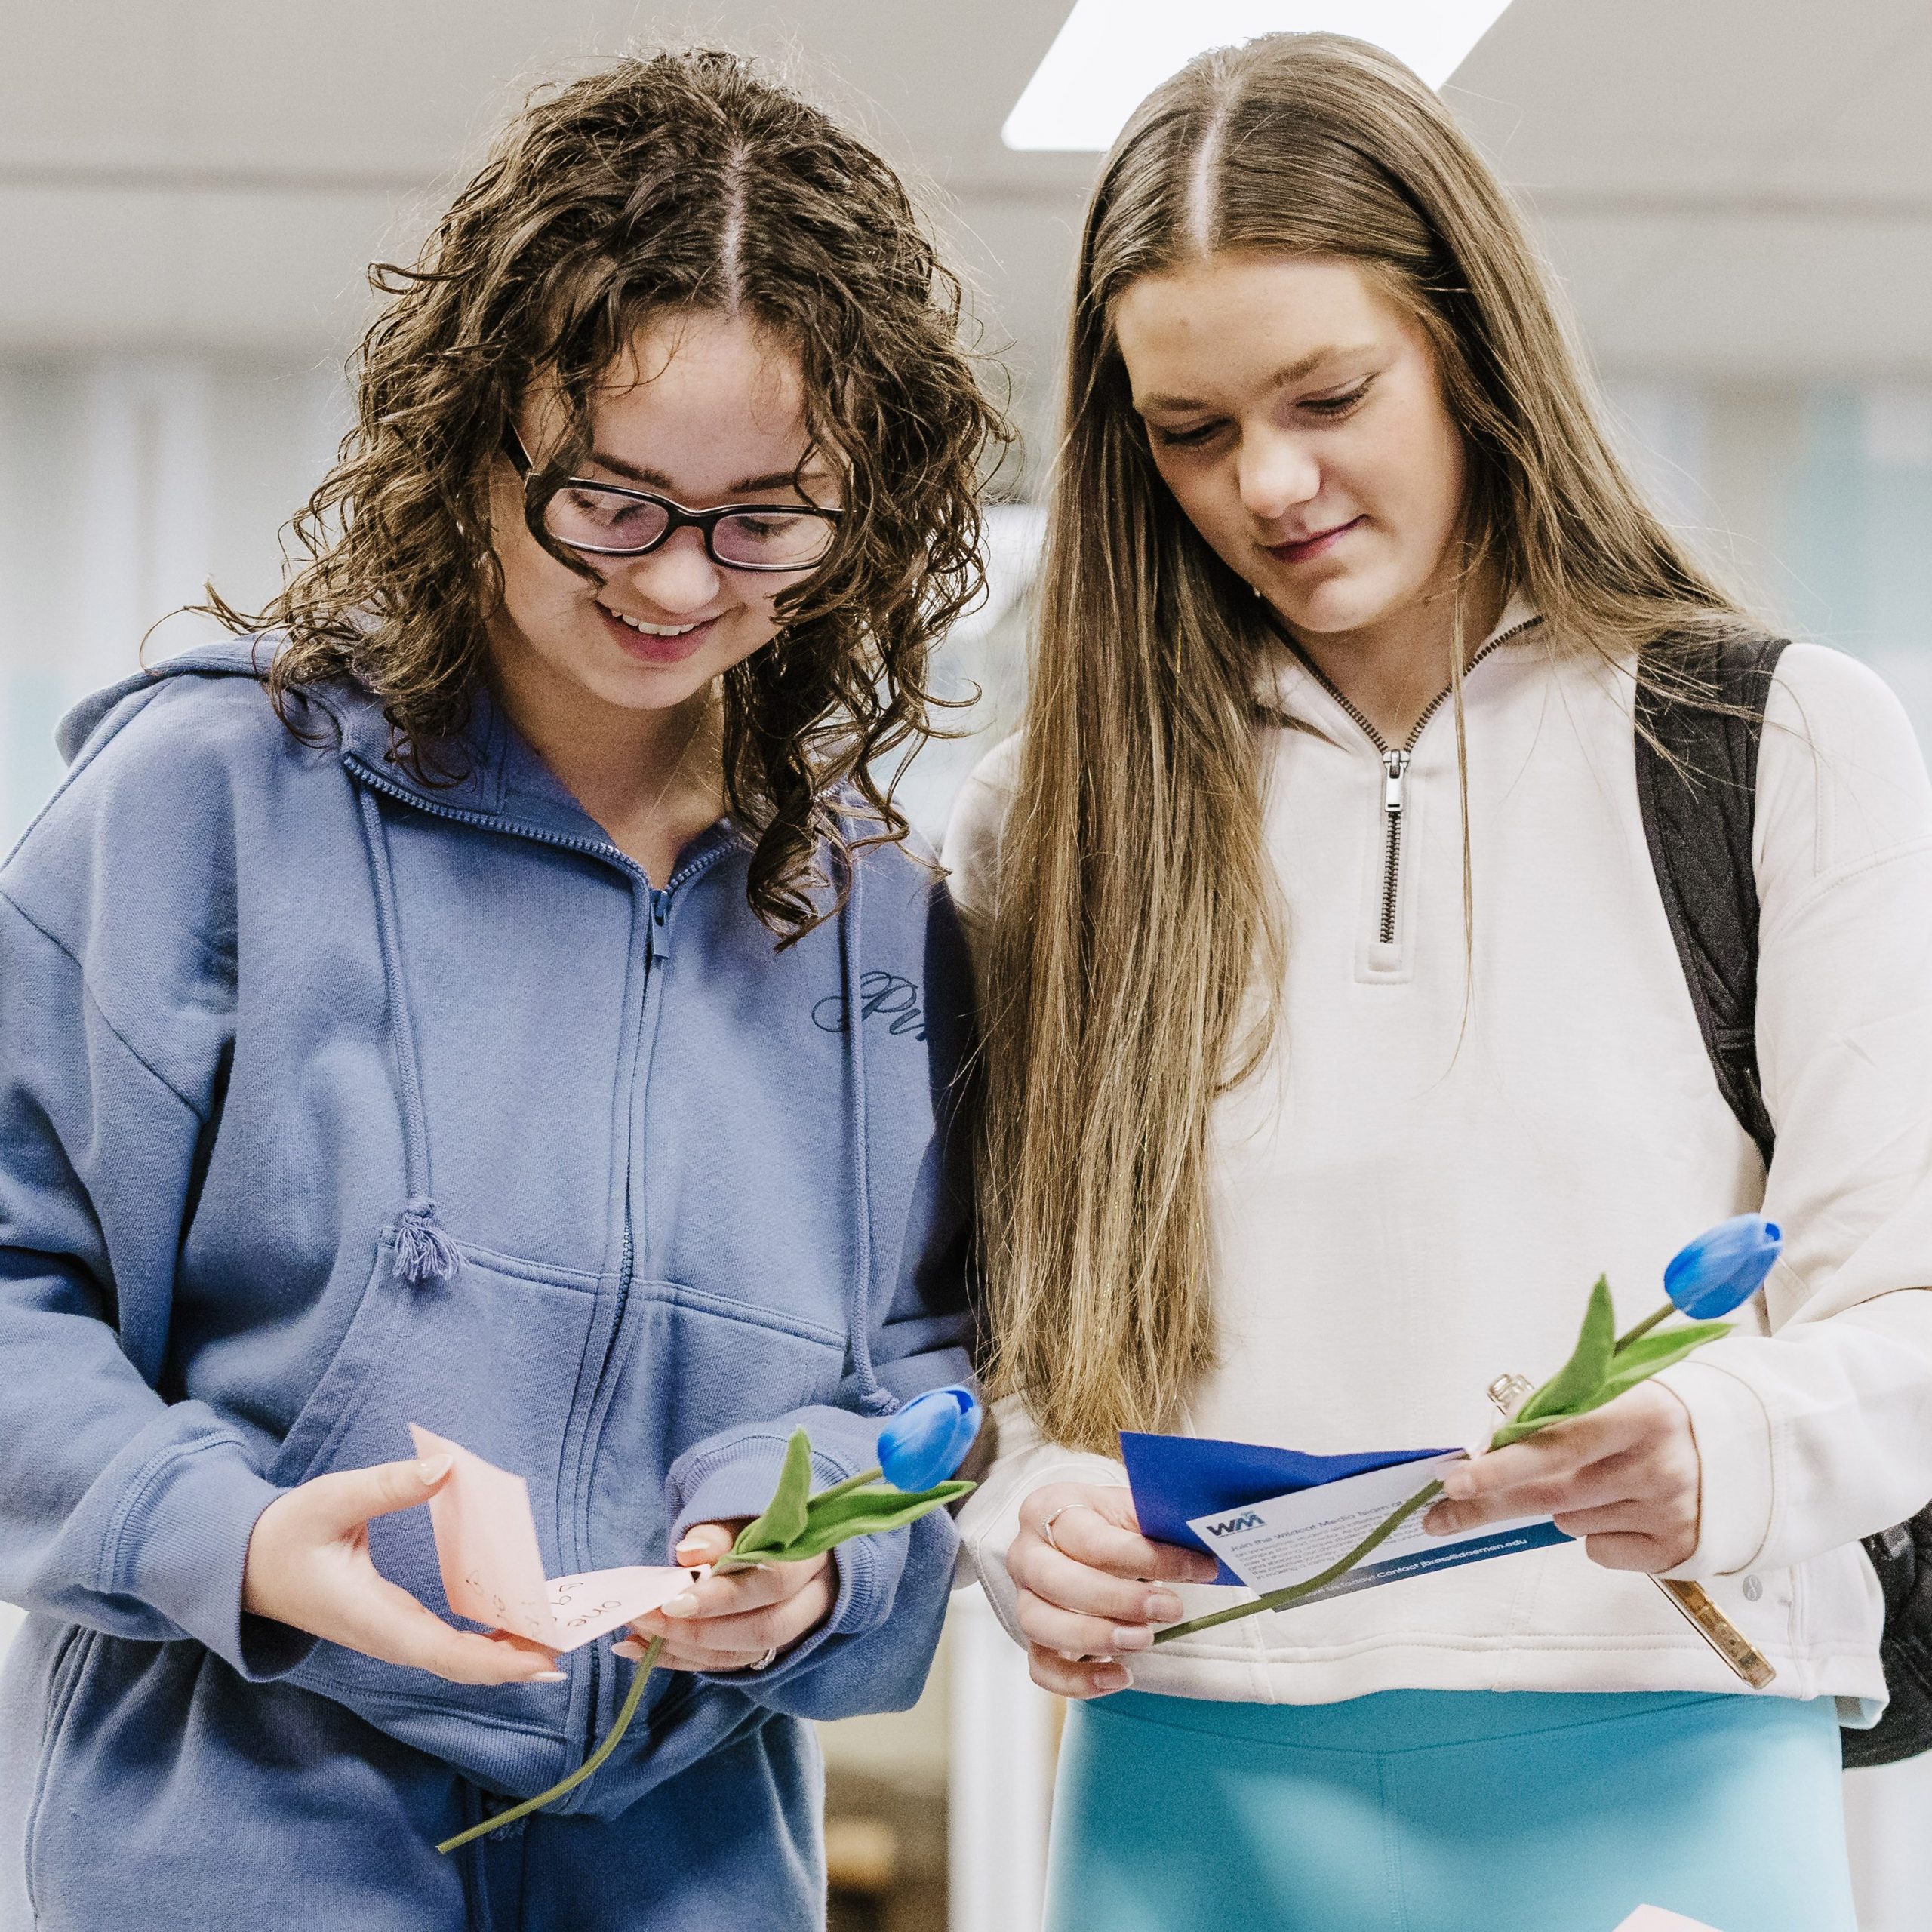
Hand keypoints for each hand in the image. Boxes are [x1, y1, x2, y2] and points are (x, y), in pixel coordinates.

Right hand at [242, 1454, 563, 1684]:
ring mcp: (391, 1635)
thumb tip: (446, 1467)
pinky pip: (447, 1643)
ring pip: (455, 1658)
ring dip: (503, 1654)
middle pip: (460, 1665)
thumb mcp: (333, 1500)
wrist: (246, 1565)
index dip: (496, 1661)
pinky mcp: (394, 1624)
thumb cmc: (286, 1534)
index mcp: (374, 1618)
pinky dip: (484, 1641)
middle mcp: (388, 1637)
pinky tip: (514, 1628)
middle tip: (566, 1648)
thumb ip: (388, 1485)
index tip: (541, 1661)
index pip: (445, 1653)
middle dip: (513, 1662)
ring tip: (553, 1639)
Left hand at [614, 1522, 834, 1671]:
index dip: (724, 1596)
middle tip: (647, 1618)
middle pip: (763, 1629)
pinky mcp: (769, 1650)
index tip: (673, 1600)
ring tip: (637, 1635)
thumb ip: (718, 1534)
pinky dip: (682, 1659)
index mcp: (810, 1556)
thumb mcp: (740, 1515)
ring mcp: (794, 1631)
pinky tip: (643, 1649)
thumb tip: (690, 1554)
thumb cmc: (757, 1522)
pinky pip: (727, 1664)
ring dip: (685, 1648)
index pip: (774, 1582)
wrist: (776, 1538)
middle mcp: (812, 1599)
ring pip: (745, 1654)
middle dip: (699, 1630)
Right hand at [1009, 1482, 1218, 1699]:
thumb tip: (1206, 1541)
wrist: (1077, 1538)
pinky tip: (1120, 1676)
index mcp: (1049, 1510)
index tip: (1198, 1569)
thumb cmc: (1107, 1523)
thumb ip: (1156, 1523)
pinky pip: (1042, 1668)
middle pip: (1058, 1581)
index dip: (1147, 1557)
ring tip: (1145, 1640)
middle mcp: (1027, 1555)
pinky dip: (1078, 1680)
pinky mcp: (1032, 1641)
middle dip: (1118, 1600)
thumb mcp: (1128, 1508)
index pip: (1093, 1538)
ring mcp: (1024, 1599)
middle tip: (1170, 1608)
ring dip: (1095, 1636)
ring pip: (1040, 1624)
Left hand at [1422, 1381, 1701, 1571]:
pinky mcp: (1677, 1550)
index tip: (1455, 1480)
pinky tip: (1624, 1508)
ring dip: (1561, 1505)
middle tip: (1441, 1516)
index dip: (1501, 1465)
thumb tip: (1493, 1443)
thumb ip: (1562, 1415)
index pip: (1556, 1444)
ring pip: (1570, 1522)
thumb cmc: (1661, 1416)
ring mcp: (1670, 1512)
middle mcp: (1658, 1466)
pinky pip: (1599, 1550)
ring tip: (1601, 1480)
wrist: (1745, 1449)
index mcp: (1641, 1414)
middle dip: (1489, 1504)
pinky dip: (1595, 1533)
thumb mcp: (1620, 1394)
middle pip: (1552, 1493)